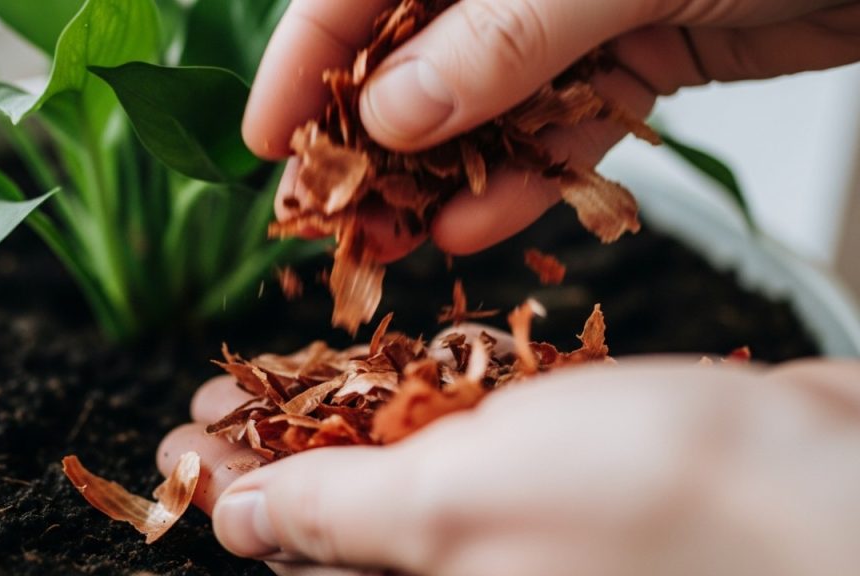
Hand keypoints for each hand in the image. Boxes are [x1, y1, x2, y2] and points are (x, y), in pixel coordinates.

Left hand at [158, 345, 859, 573]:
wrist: (820, 484)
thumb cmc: (652, 502)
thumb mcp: (462, 508)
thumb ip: (342, 521)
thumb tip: (240, 527)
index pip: (293, 558)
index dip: (227, 495)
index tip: (181, 441)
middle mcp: (466, 575)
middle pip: (332, 523)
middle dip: (266, 453)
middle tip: (216, 398)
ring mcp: (513, 528)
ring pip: (392, 477)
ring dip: (329, 423)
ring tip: (272, 376)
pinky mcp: (557, 477)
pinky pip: (461, 445)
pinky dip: (410, 405)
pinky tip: (384, 373)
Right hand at [245, 0, 859, 260]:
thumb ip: (502, 38)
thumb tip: (393, 114)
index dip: (304, 63)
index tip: (267, 142)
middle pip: (414, 53)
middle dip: (370, 142)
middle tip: (336, 216)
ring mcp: (574, 9)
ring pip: (482, 104)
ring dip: (439, 177)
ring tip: (396, 243)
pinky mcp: (631, 55)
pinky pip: (559, 128)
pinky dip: (523, 180)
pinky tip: (478, 226)